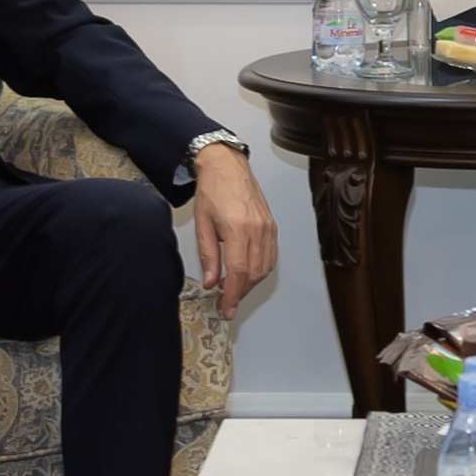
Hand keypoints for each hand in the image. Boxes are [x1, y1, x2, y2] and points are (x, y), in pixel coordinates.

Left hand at [187, 147, 278, 306]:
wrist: (227, 166)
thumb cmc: (213, 190)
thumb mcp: (202, 224)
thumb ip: (208, 255)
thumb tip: (211, 281)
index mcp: (238, 229)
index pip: (238, 272)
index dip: (232, 295)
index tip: (226, 309)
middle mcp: (257, 230)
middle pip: (253, 274)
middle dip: (239, 293)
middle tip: (225, 302)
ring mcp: (268, 228)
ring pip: (264, 268)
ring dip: (250, 283)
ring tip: (233, 288)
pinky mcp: (272, 227)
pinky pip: (271, 257)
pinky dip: (260, 270)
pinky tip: (247, 272)